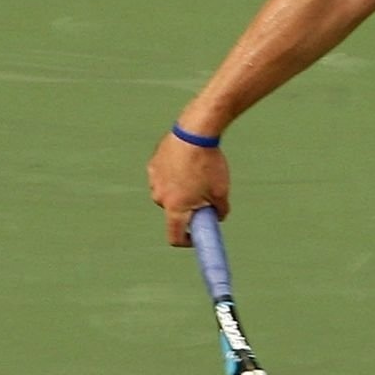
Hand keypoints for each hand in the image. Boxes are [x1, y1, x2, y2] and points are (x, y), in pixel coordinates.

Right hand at [147, 131, 230, 246]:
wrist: (195, 134)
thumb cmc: (208, 165)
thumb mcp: (221, 192)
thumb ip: (220, 211)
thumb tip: (218, 217)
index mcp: (175, 208)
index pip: (174, 236)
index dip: (187, 241)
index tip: (197, 235)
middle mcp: (160, 197)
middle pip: (174, 212)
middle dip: (188, 209)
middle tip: (204, 198)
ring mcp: (154, 181)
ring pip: (168, 193)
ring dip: (181, 191)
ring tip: (198, 176)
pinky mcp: (153, 165)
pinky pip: (164, 177)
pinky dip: (174, 176)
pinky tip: (188, 164)